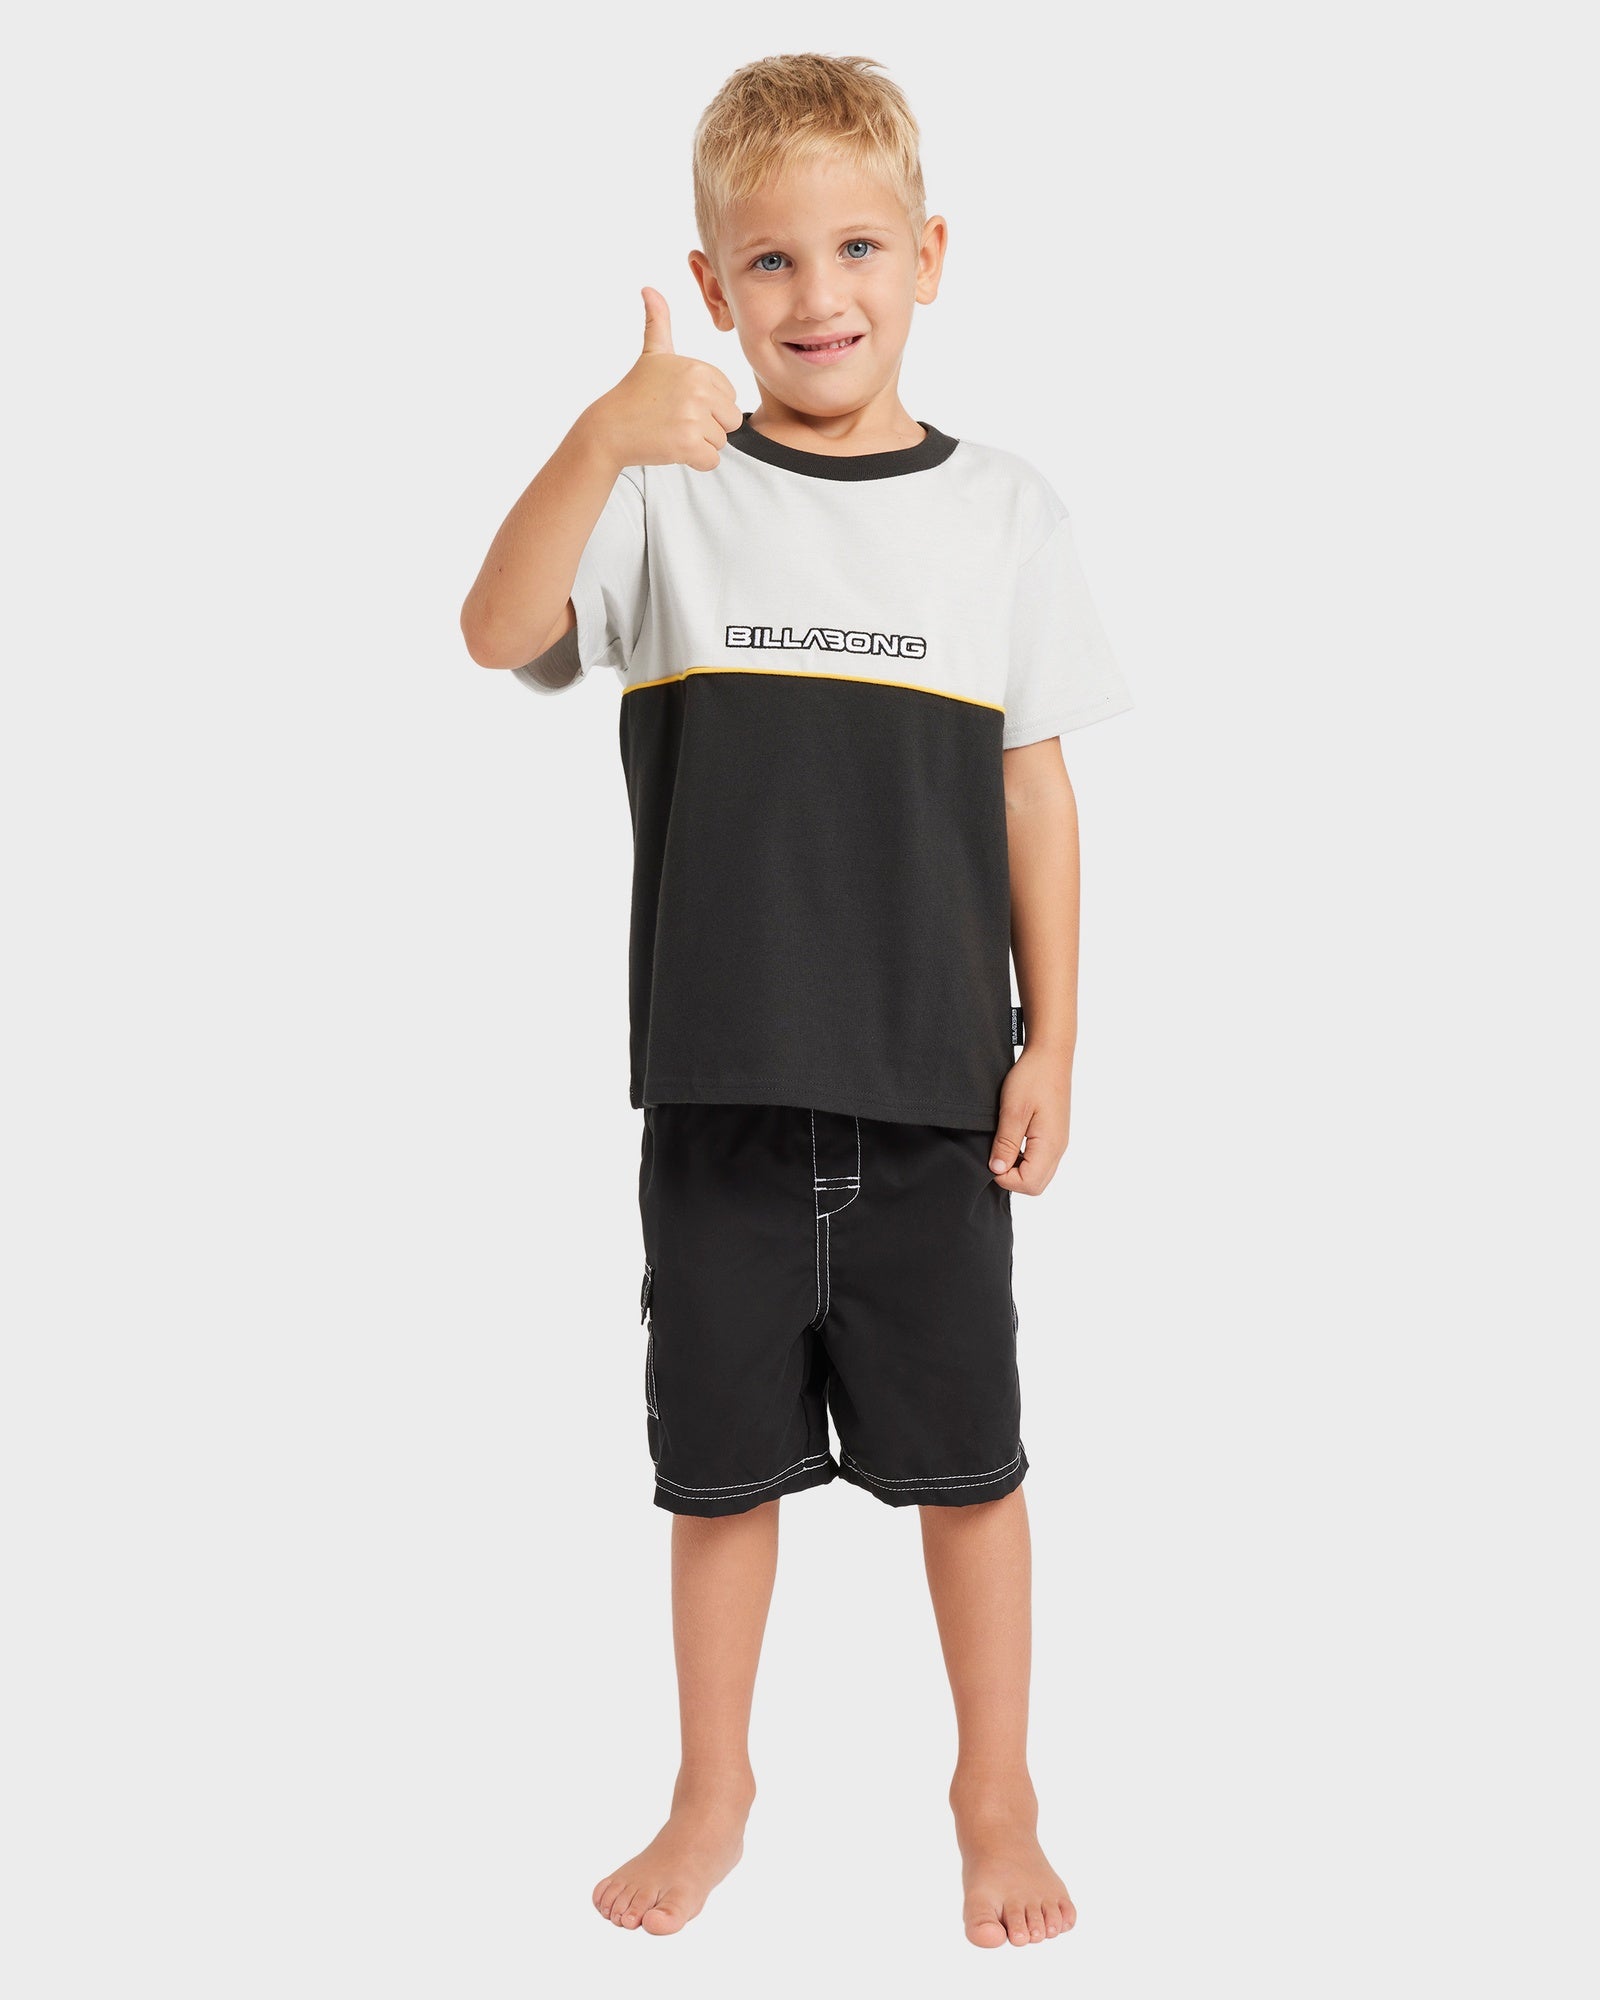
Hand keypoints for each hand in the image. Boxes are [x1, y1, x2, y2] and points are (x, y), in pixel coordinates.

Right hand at [583, 286, 743, 472]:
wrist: (609, 428)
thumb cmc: (635, 393)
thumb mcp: (652, 354)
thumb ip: (658, 322)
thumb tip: (648, 289)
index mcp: (698, 368)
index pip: (730, 396)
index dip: (708, 405)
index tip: (679, 402)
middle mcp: (699, 390)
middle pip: (731, 419)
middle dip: (709, 426)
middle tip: (677, 421)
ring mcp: (694, 417)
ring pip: (721, 441)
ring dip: (699, 444)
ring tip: (672, 432)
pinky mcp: (688, 444)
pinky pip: (712, 461)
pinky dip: (695, 461)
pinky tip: (673, 448)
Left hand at [988, 1047, 1072, 1195]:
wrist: (1050, 1056)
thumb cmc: (1032, 1078)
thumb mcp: (1013, 1110)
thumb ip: (1006, 1143)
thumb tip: (998, 1170)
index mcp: (1049, 1145)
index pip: (1029, 1184)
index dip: (1005, 1178)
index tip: (992, 1158)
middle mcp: (1058, 1149)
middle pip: (1036, 1185)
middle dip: (1012, 1179)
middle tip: (996, 1155)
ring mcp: (1058, 1143)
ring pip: (1039, 1175)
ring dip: (1019, 1170)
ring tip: (1003, 1147)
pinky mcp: (1055, 1136)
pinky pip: (1041, 1161)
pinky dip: (1025, 1160)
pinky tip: (1012, 1141)